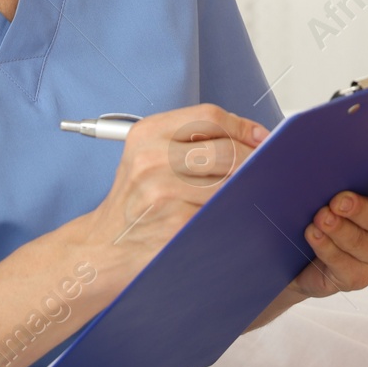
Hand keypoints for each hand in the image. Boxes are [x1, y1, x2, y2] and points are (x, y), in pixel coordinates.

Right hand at [75, 104, 268, 277]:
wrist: (101, 249)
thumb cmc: (134, 202)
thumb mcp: (149, 157)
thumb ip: (192, 141)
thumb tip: (252, 137)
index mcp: (147, 134)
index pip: (210, 117)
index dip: (243, 127)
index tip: (261, 138)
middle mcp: (152, 159)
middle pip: (226, 150)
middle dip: (254, 161)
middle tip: (266, 170)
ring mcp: (163, 192)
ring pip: (229, 182)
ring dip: (247, 189)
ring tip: (249, 194)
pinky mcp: (176, 224)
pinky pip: (222, 212)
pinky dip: (234, 213)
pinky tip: (233, 216)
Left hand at [291, 166, 367, 298]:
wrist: (304, 257)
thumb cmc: (327, 213)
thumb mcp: (337, 193)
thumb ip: (341, 176)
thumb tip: (319, 150)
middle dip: (361, 210)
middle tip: (338, 200)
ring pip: (362, 245)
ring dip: (340, 230)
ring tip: (320, 217)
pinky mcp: (358, 280)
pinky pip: (344, 265)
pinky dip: (326, 248)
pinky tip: (313, 234)